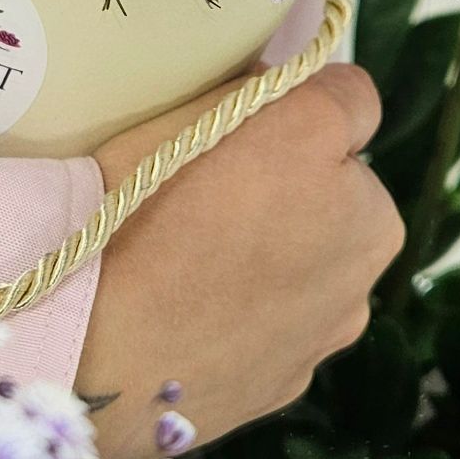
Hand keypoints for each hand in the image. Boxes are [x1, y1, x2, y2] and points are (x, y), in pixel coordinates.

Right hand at [76, 65, 403, 458]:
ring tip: (189, 266)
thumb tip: (279, 78)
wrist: (92, 345)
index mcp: (349, 162)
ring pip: (315, 269)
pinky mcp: (295, 380)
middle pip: (340, 195)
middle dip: (294, 190)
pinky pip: (279, 332)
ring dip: (276, 260)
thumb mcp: (201, 107)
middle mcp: (366, 244)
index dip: (289, 107)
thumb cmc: (140, 208)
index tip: (239, 121)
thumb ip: (263, 84)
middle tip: (208, 197)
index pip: (345, 107)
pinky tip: (187, 317)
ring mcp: (334, 323)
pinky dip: (249, 321)